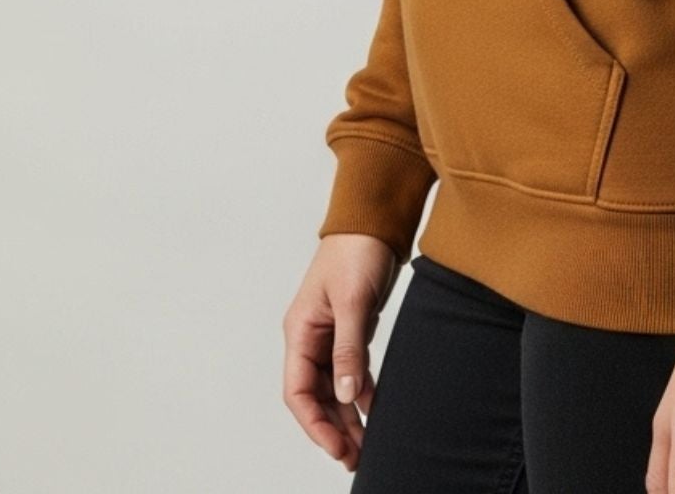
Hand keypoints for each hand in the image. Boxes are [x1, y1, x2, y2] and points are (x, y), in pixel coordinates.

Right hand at [282, 234, 399, 470]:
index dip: (315, 424)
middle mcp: (310, 337)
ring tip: (365, 444)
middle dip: (333, 428)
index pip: (299, 391)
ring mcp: (330, 334)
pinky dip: (361, 391)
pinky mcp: (350, 328)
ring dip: (348, 415)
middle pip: (316, 395)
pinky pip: (351, 370)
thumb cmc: (356, 251)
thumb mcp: (352, 302)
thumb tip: (347, 396)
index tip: (336, 447)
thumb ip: (348, 350)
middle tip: (355, 456)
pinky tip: (375, 409)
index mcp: (300, 331)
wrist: (375, 219)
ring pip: (334, 387)